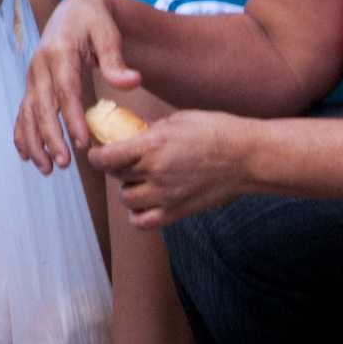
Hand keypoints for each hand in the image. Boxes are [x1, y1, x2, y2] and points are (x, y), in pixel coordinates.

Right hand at [14, 0, 142, 173]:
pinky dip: (22, 134)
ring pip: (28, 113)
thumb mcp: (108, 32)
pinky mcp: (32, 85)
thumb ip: (116, 59)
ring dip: (35, 142)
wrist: (73, 10)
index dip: (71, 118)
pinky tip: (28, 155)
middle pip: (42, 107)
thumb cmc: (94, 21)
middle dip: (51, 137)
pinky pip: (23, 112)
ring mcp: (33, 77)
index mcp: (58, 52)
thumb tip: (133, 82)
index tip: (83, 143)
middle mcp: (39, 66)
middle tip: (65, 163)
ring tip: (47, 168)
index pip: (65, 91)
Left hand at [93, 109, 261, 227]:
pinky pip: (143, 222)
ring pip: (126, 199)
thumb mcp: (178, 120)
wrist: (247, 157)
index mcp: (153, 145)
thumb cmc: (216, 132)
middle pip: (115, 176)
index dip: (95, 156)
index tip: (96, 153)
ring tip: (140, 180)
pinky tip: (146, 202)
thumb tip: (131, 130)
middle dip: (115, 167)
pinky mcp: (177, 212)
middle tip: (125, 161)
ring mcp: (166, 195)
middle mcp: (156, 172)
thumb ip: (150, 129)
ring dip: (128, 190)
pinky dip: (138, 215)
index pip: (106, 158)